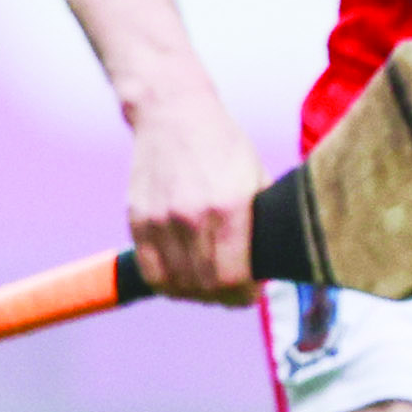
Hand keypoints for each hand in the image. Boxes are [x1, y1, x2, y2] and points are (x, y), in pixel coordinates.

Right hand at [125, 91, 264, 303]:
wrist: (174, 114)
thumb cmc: (224, 146)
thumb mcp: (258, 178)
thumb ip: (262, 222)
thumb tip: (273, 263)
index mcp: (228, 207)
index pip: (232, 277)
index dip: (246, 294)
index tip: (254, 291)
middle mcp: (190, 217)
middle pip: (206, 286)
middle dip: (227, 297)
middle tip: (238, 293)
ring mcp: (159, 220)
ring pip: (177, 284)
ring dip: (198, 294)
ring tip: (213, 286)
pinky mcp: (138, 220)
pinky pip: (151, 271)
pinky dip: (169, 284)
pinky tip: (185, 279)